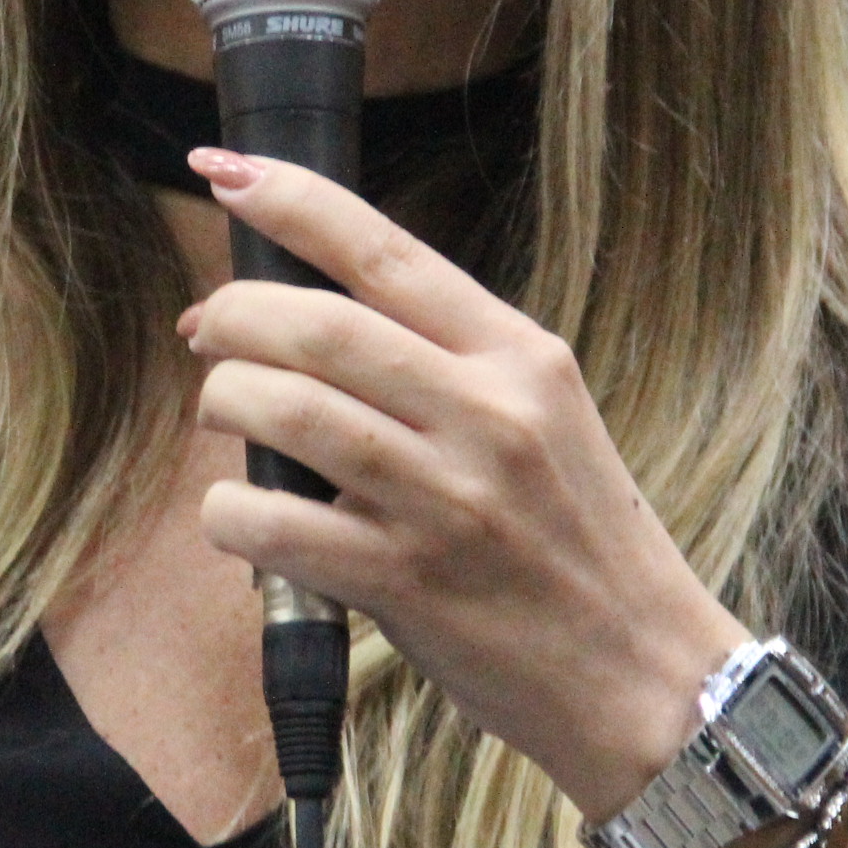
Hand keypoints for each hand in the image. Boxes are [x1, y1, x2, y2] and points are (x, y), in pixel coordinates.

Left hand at [176, 149, 748, 820]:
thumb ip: (447, 364)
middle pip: (319, 326)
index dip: (291, 200)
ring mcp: (447, 499)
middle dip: (234, 315)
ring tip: (223, 415)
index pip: (386, 250)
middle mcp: (488, 415)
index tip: (224, 172)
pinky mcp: (406, 583)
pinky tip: (237, 514)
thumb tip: (312, 320)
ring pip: (288, 410)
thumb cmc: (579, 543)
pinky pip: (273, 523)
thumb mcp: (544, 418)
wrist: (643, 675)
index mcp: (521, 356)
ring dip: (225, 403)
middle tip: (204, 330)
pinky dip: (229, 511)